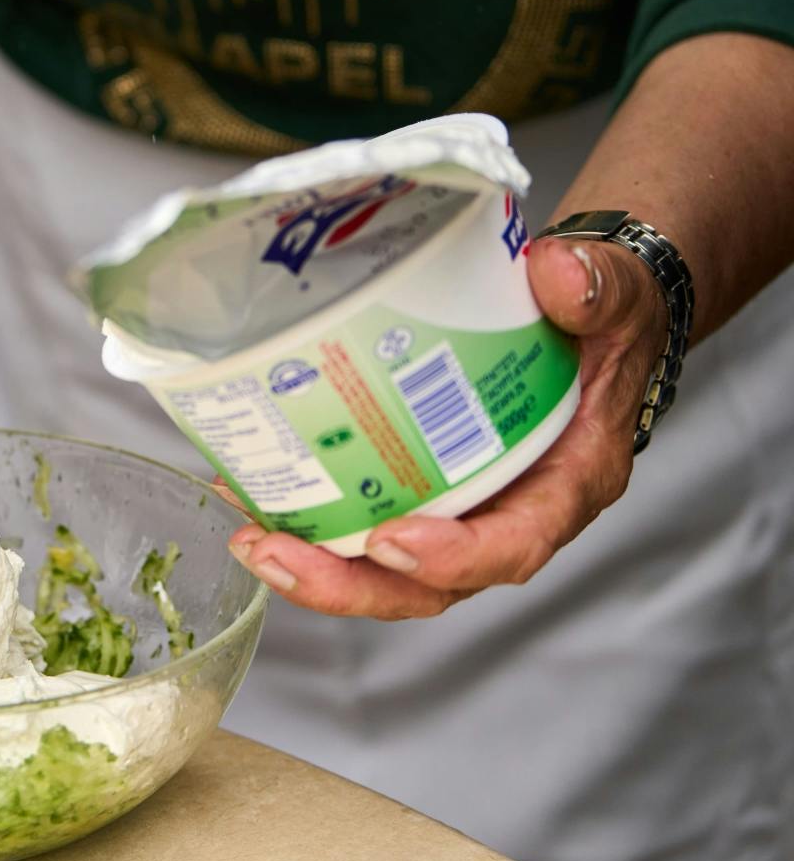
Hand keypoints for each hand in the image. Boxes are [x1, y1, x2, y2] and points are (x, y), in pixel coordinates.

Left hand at [226, 236, 663, 618]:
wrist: (585, 314)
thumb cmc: (604, 322)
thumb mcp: (614, 298)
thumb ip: (595, 289)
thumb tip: (556, 276)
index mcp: (565, 484)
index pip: (514, 544)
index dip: (455, 557)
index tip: (394, 542)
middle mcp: (507, 511)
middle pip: (429, 584)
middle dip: (349, 581)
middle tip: (277, 554)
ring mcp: (457, 505)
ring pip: (383, 566)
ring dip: (312, 561)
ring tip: (247, 535)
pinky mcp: (417, 484)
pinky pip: (360, 518)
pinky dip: (305, 515)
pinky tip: (247, 486)